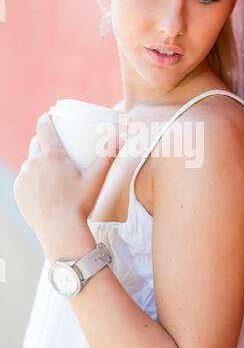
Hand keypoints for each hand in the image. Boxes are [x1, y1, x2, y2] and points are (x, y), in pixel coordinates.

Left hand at [13, 112, 123, 260]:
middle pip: (36, 144)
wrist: (60, 231)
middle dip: (42, 140)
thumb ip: (108, 156)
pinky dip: (31, 178)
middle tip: (54, 146)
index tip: (47, 116)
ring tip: (49, 169)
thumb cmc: (81, 203)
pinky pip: (24, 179)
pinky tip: (39, 185)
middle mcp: (34, 163)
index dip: (45, 120)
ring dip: (37, 161)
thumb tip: (122, 138)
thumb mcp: (97, 178)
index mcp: (52, 156)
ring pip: (29, 162)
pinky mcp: (18, 192)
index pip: (44, 128)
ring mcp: (24, 178)